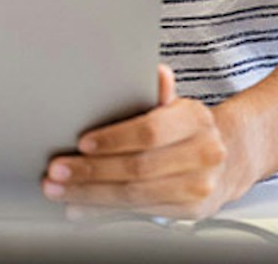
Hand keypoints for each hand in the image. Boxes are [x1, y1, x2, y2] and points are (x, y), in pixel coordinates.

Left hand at [42, 64, 255, 219]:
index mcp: (195, 120)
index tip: (81, 142)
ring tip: (58, 189)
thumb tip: (156, 72)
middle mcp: (203, 156)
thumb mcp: (174, 104)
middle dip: (91, 171)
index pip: (149, 131)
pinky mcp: (190, 211)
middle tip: (56, 170)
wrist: (227, 159)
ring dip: (90, 194)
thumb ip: (156, 93)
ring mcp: (199, 187)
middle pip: (138, 168)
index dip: (113, 138)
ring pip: (135, 196)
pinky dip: (104, 210)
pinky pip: (139, 212)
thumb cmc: (186, 128)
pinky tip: (79, 206)